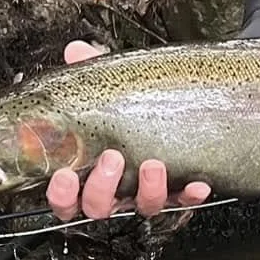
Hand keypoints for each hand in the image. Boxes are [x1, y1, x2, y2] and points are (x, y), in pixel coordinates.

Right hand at [45, 40, 211, 222]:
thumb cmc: (131, 107)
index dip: (62, 194)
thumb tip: (76, 51)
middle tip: (113, 158)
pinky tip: (197, 184)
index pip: (66, 199)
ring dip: (148, 191)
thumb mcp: (110, 88)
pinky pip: (184, 202)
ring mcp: (146, 193)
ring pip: (142, 208)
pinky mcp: (177, 193)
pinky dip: (190, 195)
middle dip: (102, 187)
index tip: (65, 175)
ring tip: (154, 165)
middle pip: (98, 208)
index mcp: (89, 172)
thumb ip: (92, 72)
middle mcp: (116, 190)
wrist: (176, 110)